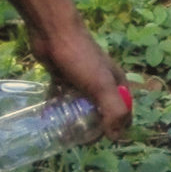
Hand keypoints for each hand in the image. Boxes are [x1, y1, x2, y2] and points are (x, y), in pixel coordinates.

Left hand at [36, 20, 132, 138]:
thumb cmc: (81, 58)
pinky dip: (58, 108)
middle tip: (73, 137)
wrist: (54, 32)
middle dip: (90, 127)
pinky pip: (64, 98)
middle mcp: (103, 82)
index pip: (123, 113)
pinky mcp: (65, 77)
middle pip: (101, 112)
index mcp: (117, 83)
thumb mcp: (102, 85)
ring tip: (60, 132)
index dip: (113, 129)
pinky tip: (47, 118)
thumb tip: (116, 138)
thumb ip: (114, 110)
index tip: (92, 139)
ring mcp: (83, 80)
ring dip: (74, 120)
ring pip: (81, 106)